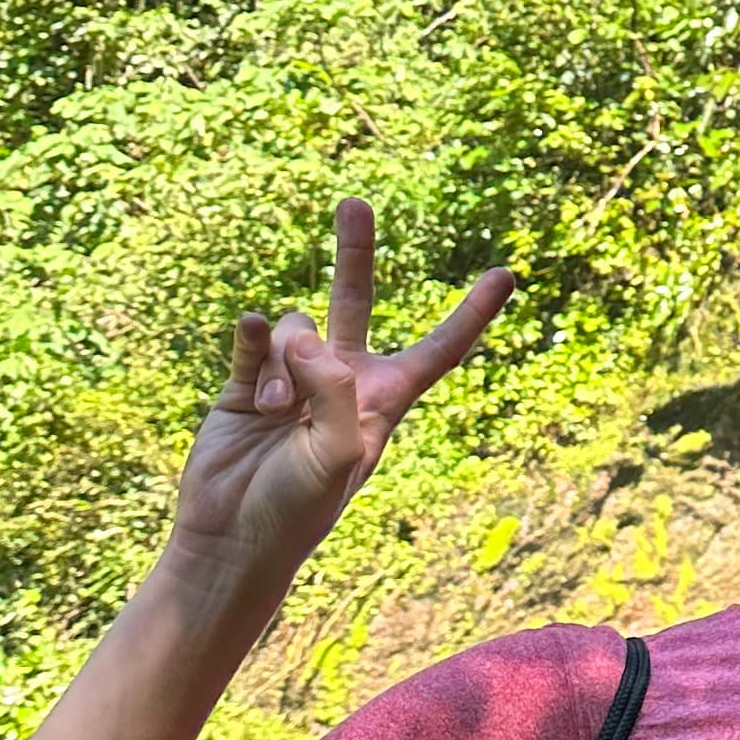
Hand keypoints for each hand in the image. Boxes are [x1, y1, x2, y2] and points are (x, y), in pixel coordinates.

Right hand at [171, 201, 512, 584]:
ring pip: (295, 326)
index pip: (439, 348)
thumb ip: (333, 390)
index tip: (506, 273)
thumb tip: (308, 337)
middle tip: (353, 203)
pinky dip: (250, 342)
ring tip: (273, 411)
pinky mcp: (243, 382)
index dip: (473, 312)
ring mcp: (291, 378)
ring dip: (283, 362)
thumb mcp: (336, 455)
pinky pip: (252, 336)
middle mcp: (341, 380)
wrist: (232, 536)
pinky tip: (248, 352)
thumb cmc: (298, 508)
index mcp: (384, 400)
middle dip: (354, 252)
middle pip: (353, 299)